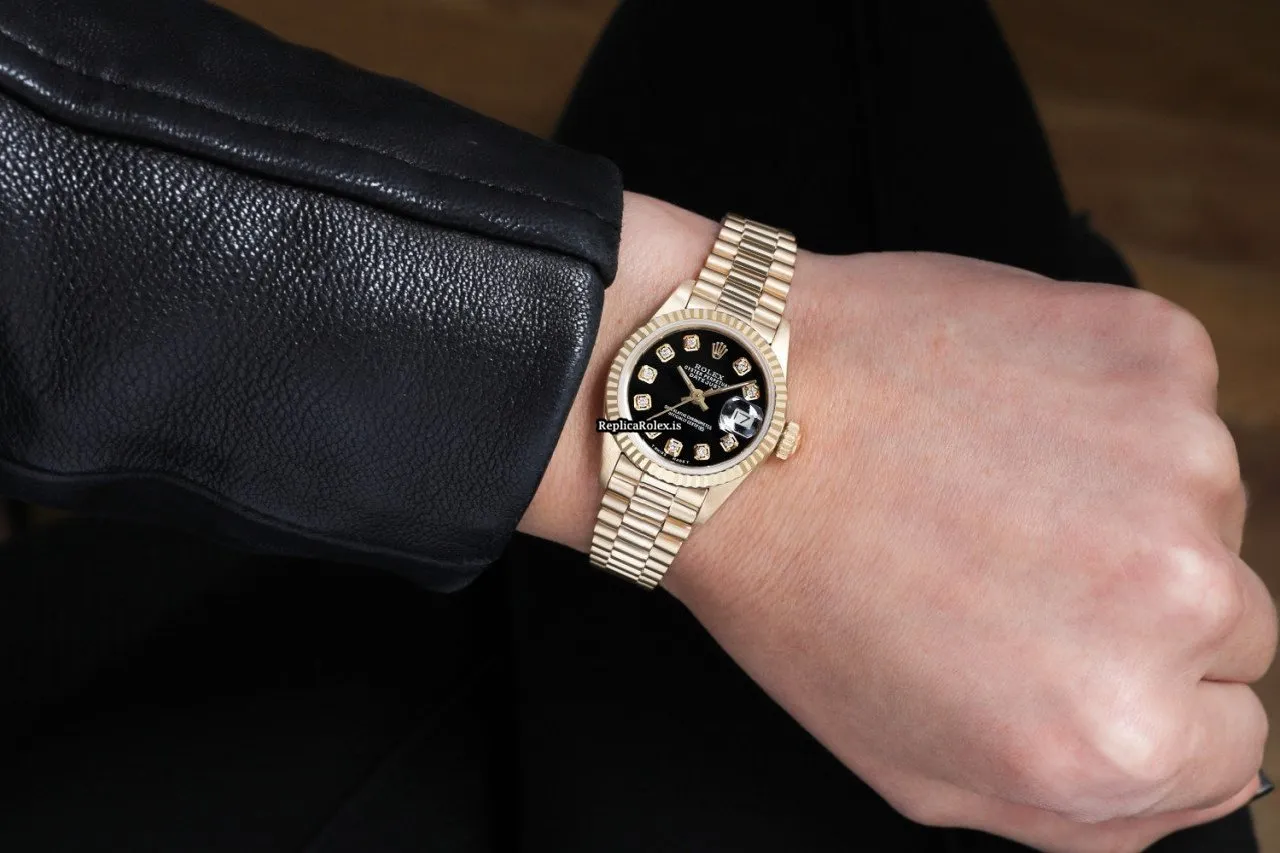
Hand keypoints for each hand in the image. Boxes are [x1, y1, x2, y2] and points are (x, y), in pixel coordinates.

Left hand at [522, 194, 1276, 852]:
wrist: (739, 413)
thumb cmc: (800, 589)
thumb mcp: (917, 767)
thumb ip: (1079, 812)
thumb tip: (1180, 782)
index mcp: (1117, 731)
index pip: (1232, 742)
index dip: (1142, 696)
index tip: (1071, 651)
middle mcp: (1176, 601)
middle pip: (1232, 626)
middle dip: (1136, 606)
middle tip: (1007, 563)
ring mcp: (1176, 462)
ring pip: (1201, 508)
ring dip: (1119, 499)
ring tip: (981, 480)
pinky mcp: (1155, 351)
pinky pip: (1167, 403)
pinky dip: (1101, 408)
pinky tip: (994, 413)